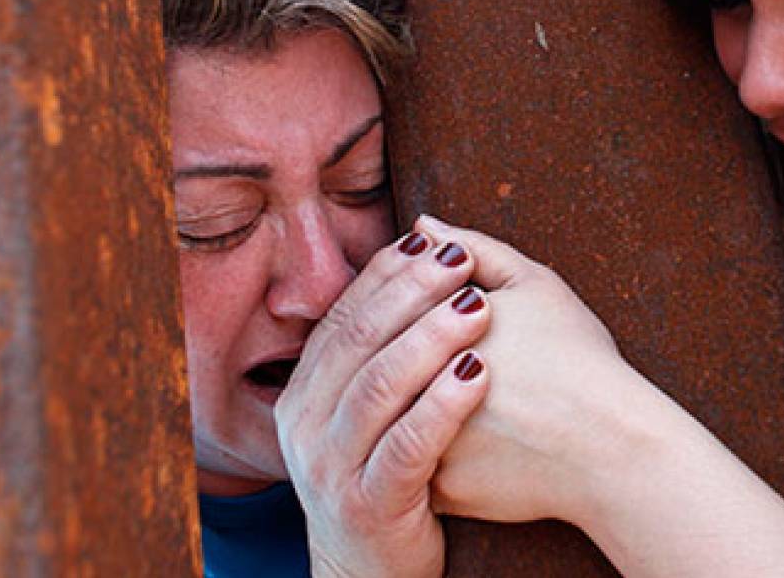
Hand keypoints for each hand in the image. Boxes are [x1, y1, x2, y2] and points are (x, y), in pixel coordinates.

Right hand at [275, 227, 491, 577]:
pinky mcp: (368, 505)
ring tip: (479, 309)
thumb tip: (417, 252)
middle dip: (412, 292)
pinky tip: (479, 375)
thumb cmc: (384, 477)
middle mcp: (306, 426)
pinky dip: (442, 404)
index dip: (388, 273)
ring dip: (431, 340)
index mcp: (304, 393)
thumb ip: (381, 345)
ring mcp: (331, 468)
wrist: (370, 575)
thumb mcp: (369, 412)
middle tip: (463, 260)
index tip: (436, 239)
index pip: (342, 315)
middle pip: (358, 340)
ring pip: (379, 386)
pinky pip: (407, 445)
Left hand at [411, 216, 651, 526]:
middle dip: (401, 359)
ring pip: (386, 419)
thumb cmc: (582, 362)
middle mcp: (415, 385)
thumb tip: (421, 226)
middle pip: (383, 366)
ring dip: (397, 405)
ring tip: (444, 394)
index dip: (409, 306)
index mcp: (432, 331)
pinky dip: (421, 452)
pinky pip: (410, 469)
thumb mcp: (535, 286)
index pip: (390, 310)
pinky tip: (449, 438)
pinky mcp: (436, 489)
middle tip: (450, 362)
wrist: (613, 450)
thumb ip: (475, 248)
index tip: (452, 322)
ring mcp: (421, 442)